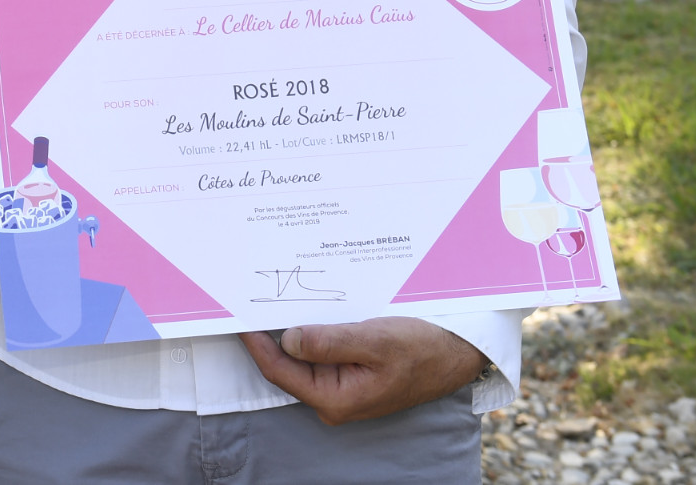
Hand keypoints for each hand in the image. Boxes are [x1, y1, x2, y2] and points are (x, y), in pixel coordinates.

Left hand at [241, 317, 486, 424]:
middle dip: (269, 331)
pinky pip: (321, 350)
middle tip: (251, 297)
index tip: (237, 314)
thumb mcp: (375, 341)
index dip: (255, 341)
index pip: (278, 370)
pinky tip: (307, 307)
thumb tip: (287, 338)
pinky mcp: (350, 372)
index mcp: (335, 399)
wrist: (458, 353)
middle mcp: (333, 398)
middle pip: (286, 363)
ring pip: (302, 354)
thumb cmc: (422, 349)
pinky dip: (311, 329)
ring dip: (291, 327)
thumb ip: (329, 342)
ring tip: (273, 297)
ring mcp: (341, 386)